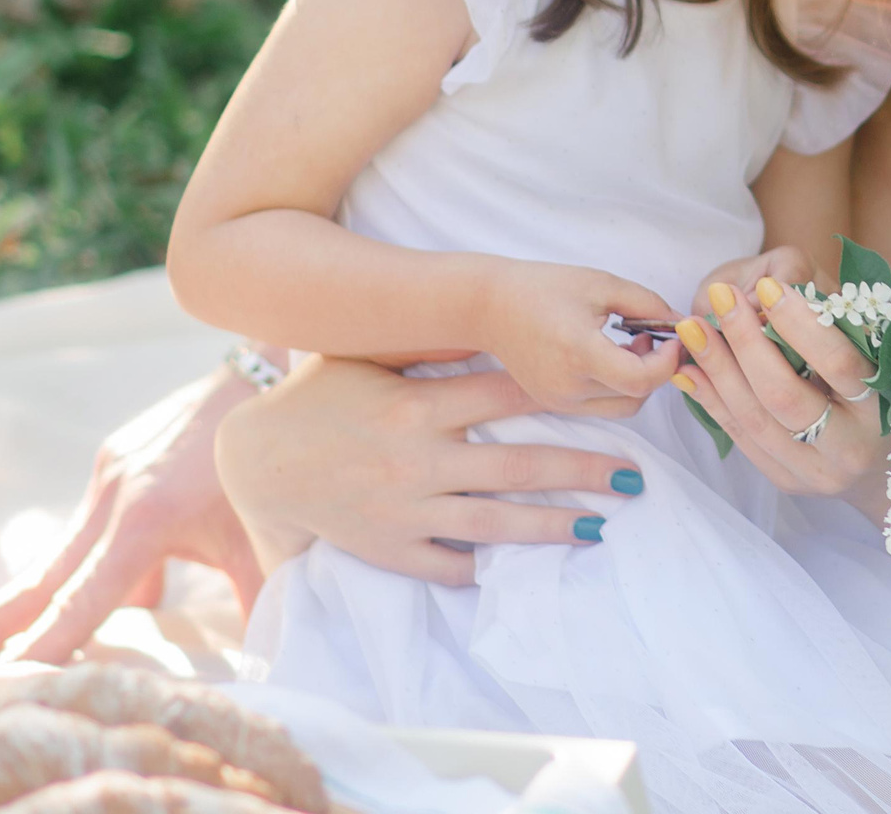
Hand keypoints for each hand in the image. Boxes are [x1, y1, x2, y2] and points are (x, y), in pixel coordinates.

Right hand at [0, 368, 265, 664]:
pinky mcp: (117, 456)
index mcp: (145, 521)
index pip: (84, 599)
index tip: (3, 675)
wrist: (267, 375)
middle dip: (2, 616)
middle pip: (47, 573)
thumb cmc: (267, 463)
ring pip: (66, 545)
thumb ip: (253, 598)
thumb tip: (260, 658)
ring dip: (39, 588)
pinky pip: (94, 520)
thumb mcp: (264, 536)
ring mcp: (110, 471)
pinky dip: (88, 556)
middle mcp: (113, 496)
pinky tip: (126, 591)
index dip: (46, 643)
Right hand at [216, 354, 656, 585]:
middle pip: (520, 465)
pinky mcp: (388, 548)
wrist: (255, 462)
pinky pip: (447, 564)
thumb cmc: (318, 398)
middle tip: (635, 476)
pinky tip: (521, 567)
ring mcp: (404, 509)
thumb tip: (487, 323)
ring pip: (496, 522)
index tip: (613, 402)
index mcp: (417, 405)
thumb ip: (425, 350)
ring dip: (554, 525)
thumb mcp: (367, 360)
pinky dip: (483, 567)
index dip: (565, 398)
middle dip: (584, 471)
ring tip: (601, 525)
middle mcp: (417, 459)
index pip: (507, 396)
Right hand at [473, 258, 683, 416]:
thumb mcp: (601, 284)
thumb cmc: (544, 288)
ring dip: (639, 381)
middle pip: (637, 396)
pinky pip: (602, 406)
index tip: (671, 336)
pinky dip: (617, 386)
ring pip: (623, 407)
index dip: (668, 361)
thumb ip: (648, 304)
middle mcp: (568, 386)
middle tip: (651, 335)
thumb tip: (682, 323)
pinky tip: (610, 355)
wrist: (489, 306)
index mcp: (579, 352)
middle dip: (657, 368)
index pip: (641, 379)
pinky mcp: (555, 404)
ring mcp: (560, 401)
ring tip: (629, 345)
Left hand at [672, 247, 885, 496]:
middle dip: (746, 341)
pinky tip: (689, 370)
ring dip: (717, 368)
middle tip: (721, 298)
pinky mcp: (786, 479)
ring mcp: (814, 470)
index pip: (837, 362)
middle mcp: (850, 447)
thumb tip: (767, 296)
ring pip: (753, 418)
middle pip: (785, 395)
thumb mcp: (869, 349)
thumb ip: (829, 322)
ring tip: (692, 329)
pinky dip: (711, 399)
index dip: (799, 323)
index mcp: (882, 407)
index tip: (767, 286)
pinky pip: (740, 436)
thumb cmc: (876, 387)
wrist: (880, 458)